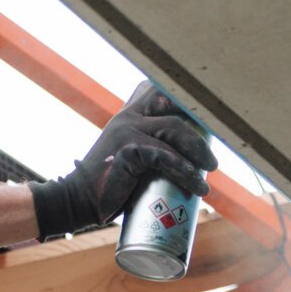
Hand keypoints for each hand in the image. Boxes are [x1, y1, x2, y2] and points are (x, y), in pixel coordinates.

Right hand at [29, 81, 217, 238]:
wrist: (77, 201)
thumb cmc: (110, 185)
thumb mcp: (128, 157)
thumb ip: (148, 148)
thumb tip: (189, 160)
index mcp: (129, 114)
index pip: (160, 90)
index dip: (186, 96)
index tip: (209, 114)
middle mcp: (128, 116)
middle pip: (172, 100)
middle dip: (199, 117)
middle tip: (212, 142)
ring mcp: (127, 131)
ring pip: (174, 128)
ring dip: (199, 150)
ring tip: (210, 169)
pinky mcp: (128, 151)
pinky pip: (165, 157)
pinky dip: (186, 172)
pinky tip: (197, 186)